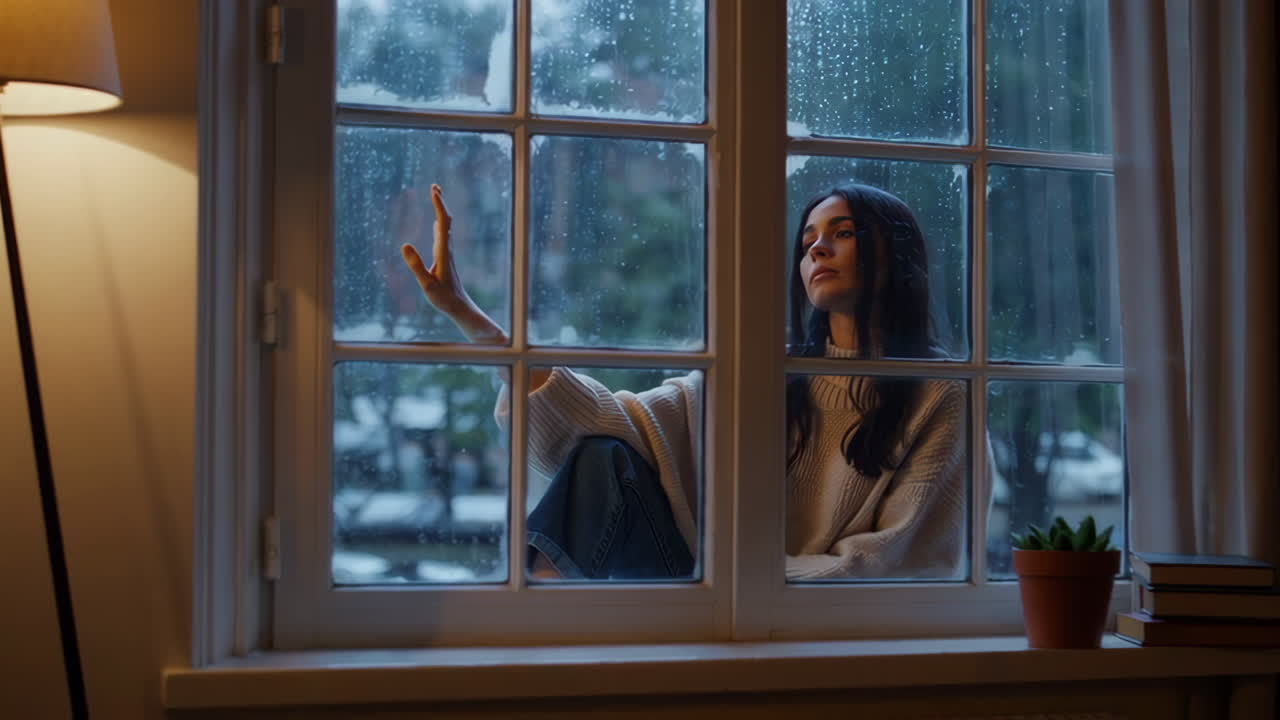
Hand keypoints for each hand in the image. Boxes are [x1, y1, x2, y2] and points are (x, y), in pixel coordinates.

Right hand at [401, 184, 471, 314]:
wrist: (459, 307)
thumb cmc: (443, 298)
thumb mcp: (426, 283)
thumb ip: (415, 265)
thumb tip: (404, 245)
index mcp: (443, 252)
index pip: (442, 223)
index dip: (438, 205)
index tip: (433, 190)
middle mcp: (447, 249)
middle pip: (446, 220)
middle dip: (440, 202)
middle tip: (434, 186)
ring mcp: (447, 253)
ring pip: (445, 227)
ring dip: (440, 211)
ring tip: (435, 197)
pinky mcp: (445, 258)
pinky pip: (443, 236)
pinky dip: (439, 223)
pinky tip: (436, 223)